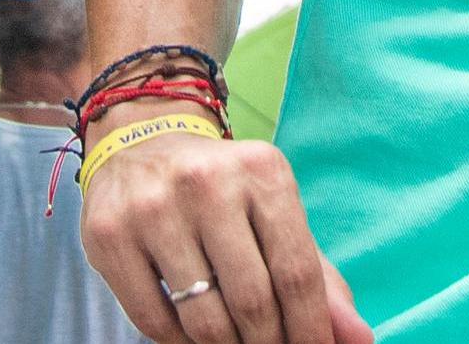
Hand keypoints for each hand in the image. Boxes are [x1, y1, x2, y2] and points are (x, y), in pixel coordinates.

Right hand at [78, 121, 373, 343]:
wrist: (139, 143)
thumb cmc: (223, 193)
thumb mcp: (276, 216)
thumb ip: (320, 279)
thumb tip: (359, 341)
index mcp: (262, 171)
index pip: (297, 274)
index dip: (312, 331)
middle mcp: (206, 183)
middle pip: (253, 303)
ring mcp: (152, 208)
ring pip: (204, 320)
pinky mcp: (109, 235)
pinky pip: (153, 321)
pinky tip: (192, 335)